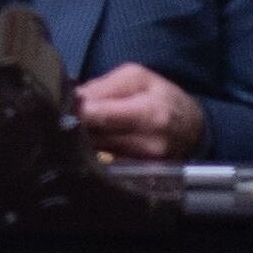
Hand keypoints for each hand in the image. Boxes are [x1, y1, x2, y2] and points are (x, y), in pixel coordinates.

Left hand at [74, 62, 206, 162]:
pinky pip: (105, 161)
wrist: (193, 128)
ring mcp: (145, 164)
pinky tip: (95, 138)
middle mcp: (148, 144)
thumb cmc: (163, 97)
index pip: (100, 117)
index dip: (74, 111)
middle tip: (64, 112)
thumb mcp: (137, 78)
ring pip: (96, 151)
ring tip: (82, 123)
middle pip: (94, 137)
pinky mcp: (140, 175)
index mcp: (149, 114)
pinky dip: (95, 149)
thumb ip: (103, 86)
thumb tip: (73, 98)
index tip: (59, 104)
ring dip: (83, 137)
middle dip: (76, 124)